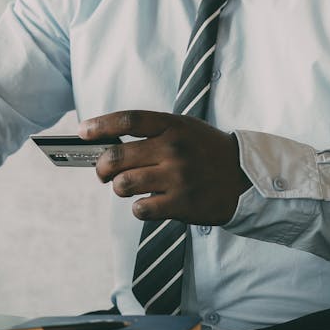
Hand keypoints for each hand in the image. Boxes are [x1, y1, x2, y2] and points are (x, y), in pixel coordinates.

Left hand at [79, 111, 250, 224]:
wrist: (245, 177)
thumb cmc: (207, 151)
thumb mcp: (184, 128)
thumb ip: (152, 132)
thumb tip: (108, 142)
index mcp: (172, 126)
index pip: (128, 120)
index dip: (100, 125)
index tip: (83, 131)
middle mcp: (173, 149)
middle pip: (117, 156)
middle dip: (102, 167)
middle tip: (103, 172)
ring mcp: (177, 177)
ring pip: (123, 185)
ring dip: (120, 188)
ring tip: (129, 187)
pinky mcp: (182, 203)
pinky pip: (141, 209)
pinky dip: (139, 208)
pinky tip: (148, 203)